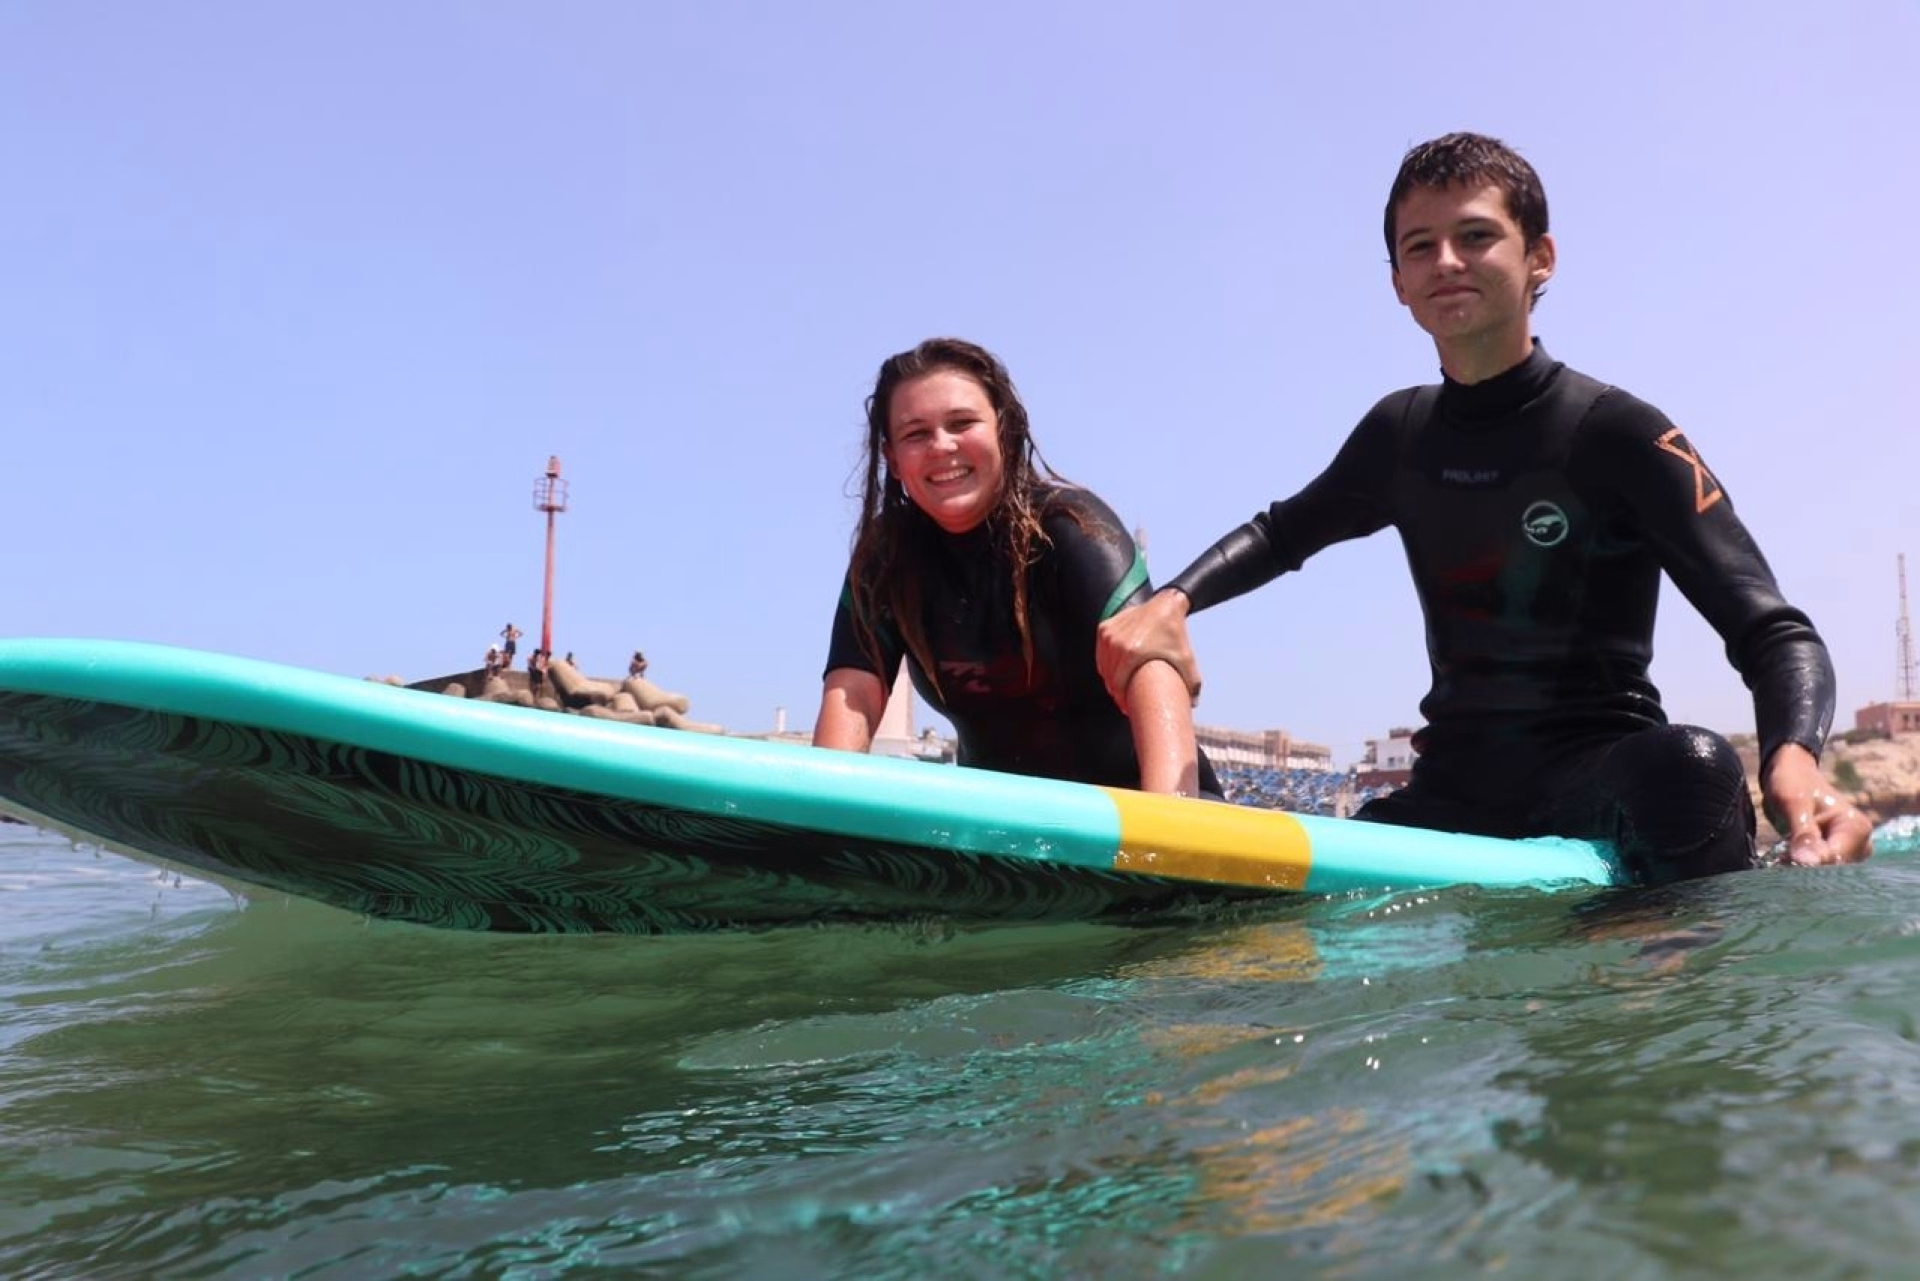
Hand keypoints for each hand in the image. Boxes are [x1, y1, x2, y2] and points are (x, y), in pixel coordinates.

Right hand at [1096, 589, 1200, 707]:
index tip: (1127, 707)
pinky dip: (1105, 664)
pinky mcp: (1105, 628)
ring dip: (1109, 679)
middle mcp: (1116, 643)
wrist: (1166, 605)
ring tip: (1119, 689)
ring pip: (1103, 666)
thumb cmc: (1175, 633)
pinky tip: (1114, 672)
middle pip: (1109, 677)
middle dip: (1116, 692)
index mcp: (1131, 653)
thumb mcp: (1186, 659)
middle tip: (1125, 701)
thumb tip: (1194, 704)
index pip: (1118, 684)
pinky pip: (1101, 653)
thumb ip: (1193, 683)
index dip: (1121, 699)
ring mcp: (1108, 634)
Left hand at [1762, 743, 1874, 865]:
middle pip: (1833, 872)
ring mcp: (1849, 853)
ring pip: (1825, 875)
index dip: (1809, 865)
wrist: (1791, 775)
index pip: (1835, 860)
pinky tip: (1784, 862)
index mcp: (1856, 828)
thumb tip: (1807, 862)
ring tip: (1780, 858)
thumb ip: (1803, 833)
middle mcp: (1861, 844)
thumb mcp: (1794, 803)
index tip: (1784, 861)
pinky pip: (1819, 872)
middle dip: (1805, 870)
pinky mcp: (1836, 857)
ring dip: (1801, 872)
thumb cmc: (1793, 783)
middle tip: (1779, 860)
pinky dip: (1801, 869)